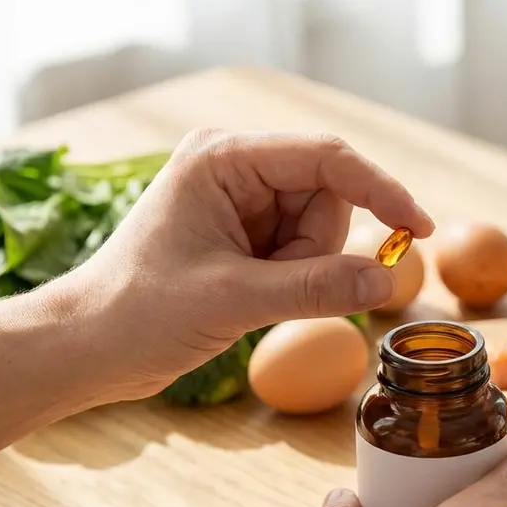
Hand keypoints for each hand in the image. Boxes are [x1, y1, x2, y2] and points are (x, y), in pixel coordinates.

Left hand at [53, 129, 433, 399]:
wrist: (87, 348)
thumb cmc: (138, 313)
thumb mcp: (234, 300)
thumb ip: (316, 288)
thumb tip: (389, 280)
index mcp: (223, 158)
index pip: (326, 158)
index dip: (380, 190)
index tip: (419, 229)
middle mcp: (234, 169)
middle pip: (327, 196)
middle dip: (318, 250)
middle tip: (271, 287)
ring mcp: (240, 202)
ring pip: (321, 229)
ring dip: (305, 271)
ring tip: (249, 295)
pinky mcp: (243, 235)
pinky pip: (302, 252)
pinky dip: (294, 281)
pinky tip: (249, 298)